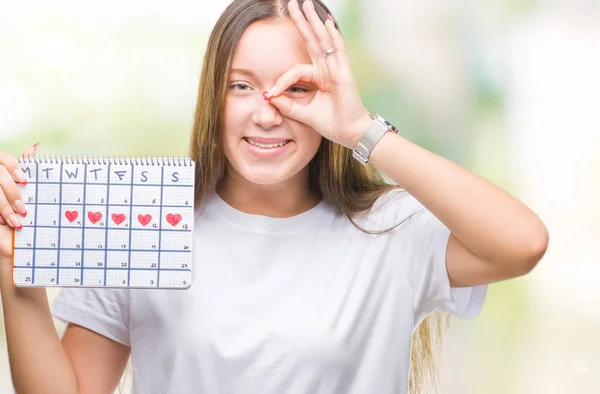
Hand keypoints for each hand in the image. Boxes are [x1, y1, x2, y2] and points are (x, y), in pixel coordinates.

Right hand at [0, 144, 37, 266]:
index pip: (2, 158)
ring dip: (4, 205)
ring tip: (14, 221)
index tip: (25, 181)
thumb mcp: (25, 194)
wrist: (10, 245)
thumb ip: (25, 172)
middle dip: (10, 192)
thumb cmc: (18, 217)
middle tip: (22, 209)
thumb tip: (34, 146)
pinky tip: (2, 222)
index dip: (12, 166)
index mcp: (2, 176)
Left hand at [266, 0, 371, 149]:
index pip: (296, 70)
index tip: (270, 93)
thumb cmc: (332, 123)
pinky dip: (332, 36)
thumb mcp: (303, 113)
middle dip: (301, 22)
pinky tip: (326, 22)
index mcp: (319, 78)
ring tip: (306, 4)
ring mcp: (337, 69)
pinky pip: (338, 50)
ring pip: (323, 40)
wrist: (350, 134)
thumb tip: (269, 96)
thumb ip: (287, 104)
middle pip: (312, 40)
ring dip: (314, 21)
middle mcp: (328, 69)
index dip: (282, 80)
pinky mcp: (344, 73)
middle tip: (291, 3)